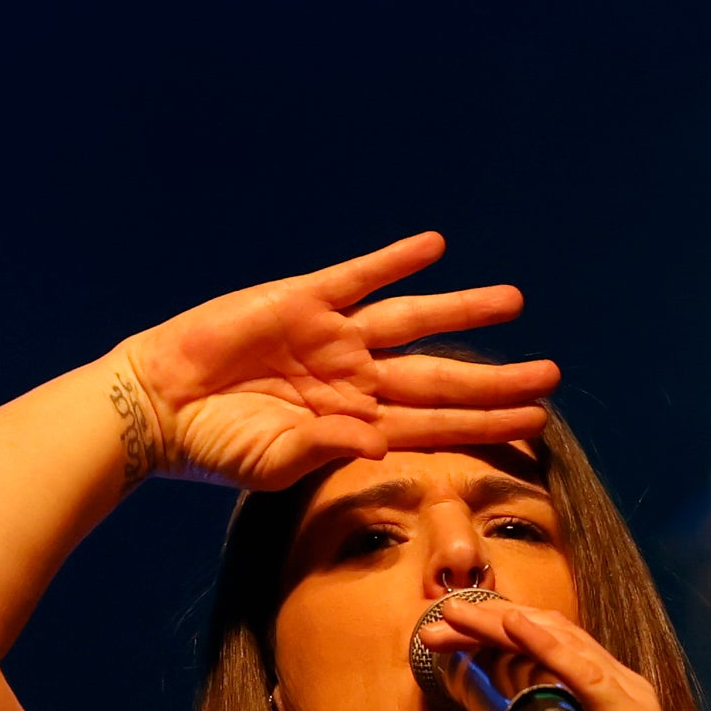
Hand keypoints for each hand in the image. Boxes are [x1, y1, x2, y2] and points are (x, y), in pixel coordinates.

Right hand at [114, 235, 564, 494]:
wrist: (160, 405)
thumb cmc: (214, 446)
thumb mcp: (273, 462)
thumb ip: (328, 450)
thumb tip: (382, 446)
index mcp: (356, 425)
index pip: (435, 422)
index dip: (485, 422)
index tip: (535, 423)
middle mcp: (356, 379)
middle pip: (440, 374)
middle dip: (495, 376)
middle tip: (551, 374)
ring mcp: (333, 337)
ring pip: (413, 320)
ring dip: (462, 309)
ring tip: (514, 302)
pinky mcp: (303, 300)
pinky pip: (360, 276)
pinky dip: (396, 261)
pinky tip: (433, 247)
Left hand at [411, 589, 710, 710]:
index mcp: (599, 703)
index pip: (542, 650)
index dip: (490, 635)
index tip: (440, 638)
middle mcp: (618, 692)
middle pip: (548, 637)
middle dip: (489, 623)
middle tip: (437, 619)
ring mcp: (630, 704)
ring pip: (562, 646)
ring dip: (506, 626)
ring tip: (459, 615)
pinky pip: (587, 677)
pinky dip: (550, 648)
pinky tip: (514, 627)